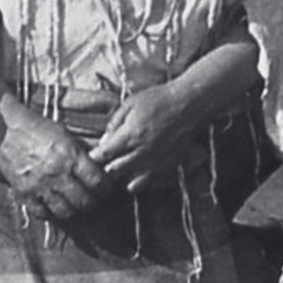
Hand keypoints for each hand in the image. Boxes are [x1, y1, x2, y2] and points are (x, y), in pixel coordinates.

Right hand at [0, 95, 111, 221]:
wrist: (2, 128)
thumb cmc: (35, 127)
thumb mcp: (64, 134)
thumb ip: (81, 153)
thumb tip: (99, 166)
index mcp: (70, 155)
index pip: (98, 183)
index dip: (105, 188)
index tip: (104, 188)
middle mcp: (56, 173)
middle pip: (84, 202)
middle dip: (93, 202)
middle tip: (93, 199)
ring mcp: (39, 186)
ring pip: (66, 212)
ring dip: (74, 210)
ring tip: (75, 204)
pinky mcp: (24, 193)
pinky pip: (43, 214)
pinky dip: (51, 212)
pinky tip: (54, 205)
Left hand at [87, 79, 203, 191]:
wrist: (189, 104)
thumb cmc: (159, 100)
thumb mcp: (130, 103)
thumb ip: (114, 123)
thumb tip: (103, 141)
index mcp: (131, 135)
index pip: (104, 155)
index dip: (95, 157)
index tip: (92, 155)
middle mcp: (142, 152)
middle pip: (114, 172)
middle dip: (106, 168)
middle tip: (105, 162)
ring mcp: (156, 162)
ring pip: (131, 182)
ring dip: (122, 176)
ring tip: (121, 167)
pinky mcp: (168, 166)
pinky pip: (149, 182)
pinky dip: (140, 181)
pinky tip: (137, 172)